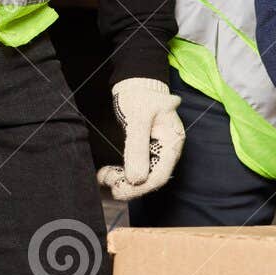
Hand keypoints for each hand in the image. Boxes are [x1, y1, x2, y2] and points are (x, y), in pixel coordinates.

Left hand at [97, 77, 184, 200]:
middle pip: (151, 180)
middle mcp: (166, 151)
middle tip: (107, 181)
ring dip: (122, 181)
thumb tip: (136, 179)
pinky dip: (120, 175)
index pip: (160, 175)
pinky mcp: (143, 152)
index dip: (141, 187)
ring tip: (103, 176)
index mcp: (172, 142)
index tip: (120, 188)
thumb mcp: (138, 118)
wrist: (135, 86)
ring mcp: (155, 152)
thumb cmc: (140, 97)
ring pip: (141, 178)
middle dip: (129, 185)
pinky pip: (134, 170)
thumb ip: (137, 148)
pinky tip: (106, 173)